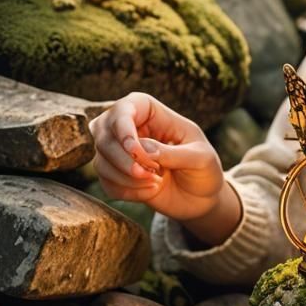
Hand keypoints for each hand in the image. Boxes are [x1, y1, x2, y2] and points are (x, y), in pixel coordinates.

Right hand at [88, 92, 225, 223]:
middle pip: (104, 133)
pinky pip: (106, 182)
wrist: (203, 198)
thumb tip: (142, 149)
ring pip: (101, 159)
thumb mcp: (201, 159)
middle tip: (152, 173)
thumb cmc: (204, 169)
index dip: (123, 126)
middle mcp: (132, 128)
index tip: (134, 150)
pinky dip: (126, 191)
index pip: (126, 107)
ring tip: (156, 183)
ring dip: (125, 177)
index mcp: (154, 113)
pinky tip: (150, 192)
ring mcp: (121, 152)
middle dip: (123, 159)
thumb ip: (173, 153)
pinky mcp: (118, 175)